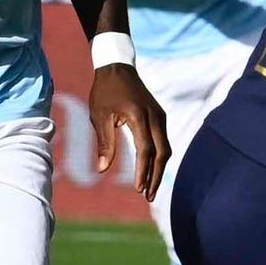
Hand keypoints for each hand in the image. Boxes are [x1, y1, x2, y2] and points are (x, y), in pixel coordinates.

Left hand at [90, 62, 169, 200]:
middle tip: (147, 196)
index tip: (138, 189)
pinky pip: (163, 142)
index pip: (146, 150)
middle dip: (156, 176)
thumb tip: (102, 170)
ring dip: (158, 169)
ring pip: (165, 149)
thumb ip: (105, 143)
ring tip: (149, 188)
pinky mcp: (160, 117)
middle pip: (162, 153)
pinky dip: (158, 158)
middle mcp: (155, 117)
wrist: (117, 68)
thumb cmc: (105, 92)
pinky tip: (151, 170)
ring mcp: (160, 117)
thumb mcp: (99, 116)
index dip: (143, 171)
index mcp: (140, 116)